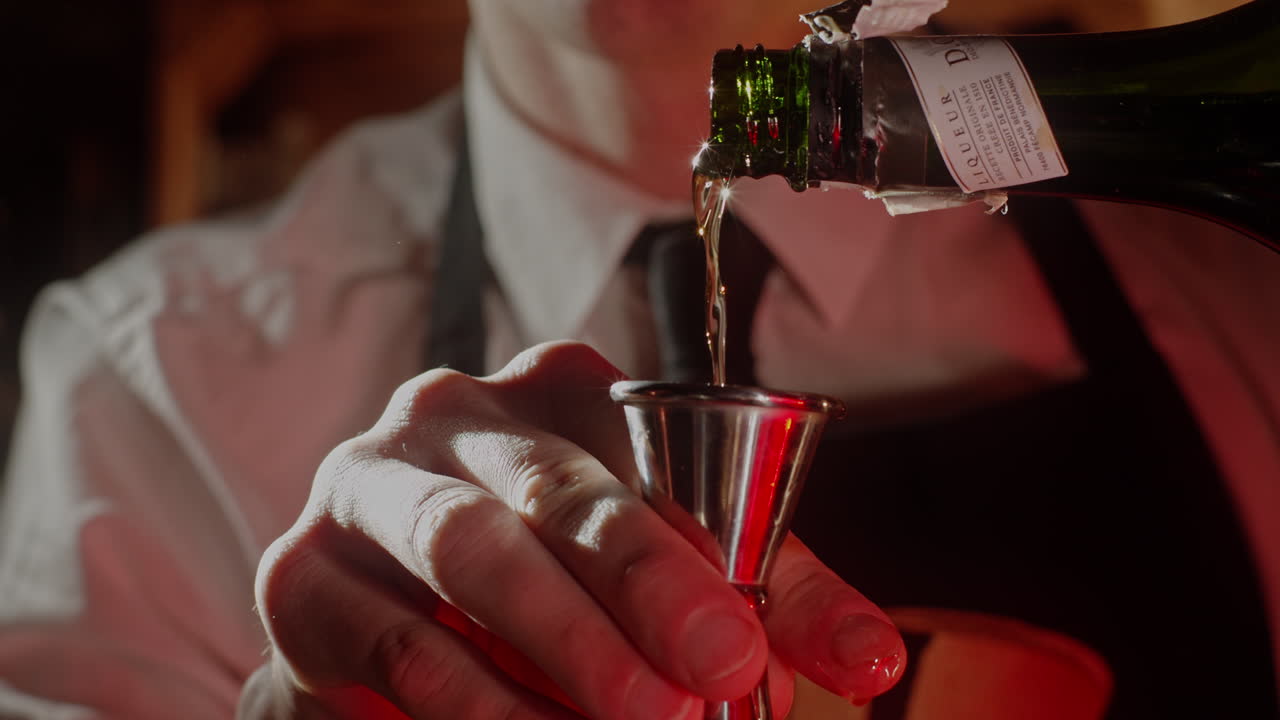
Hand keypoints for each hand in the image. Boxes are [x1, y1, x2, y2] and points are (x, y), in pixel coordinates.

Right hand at [239, 341, 904, 718]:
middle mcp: (455, 414)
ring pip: (468, 555)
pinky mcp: (302, 571)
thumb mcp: (663, 573)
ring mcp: (370, 483)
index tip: (747, 653)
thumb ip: (766, 600)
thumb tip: (874, 661)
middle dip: (635, 595)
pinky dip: (473, 706)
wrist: (381, 615)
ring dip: (558, 657)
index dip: (698, 554)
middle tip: (701, 688)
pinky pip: (394, 641)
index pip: (645, 453)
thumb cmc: (546, 580)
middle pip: (553, 490)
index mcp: (557, 391)